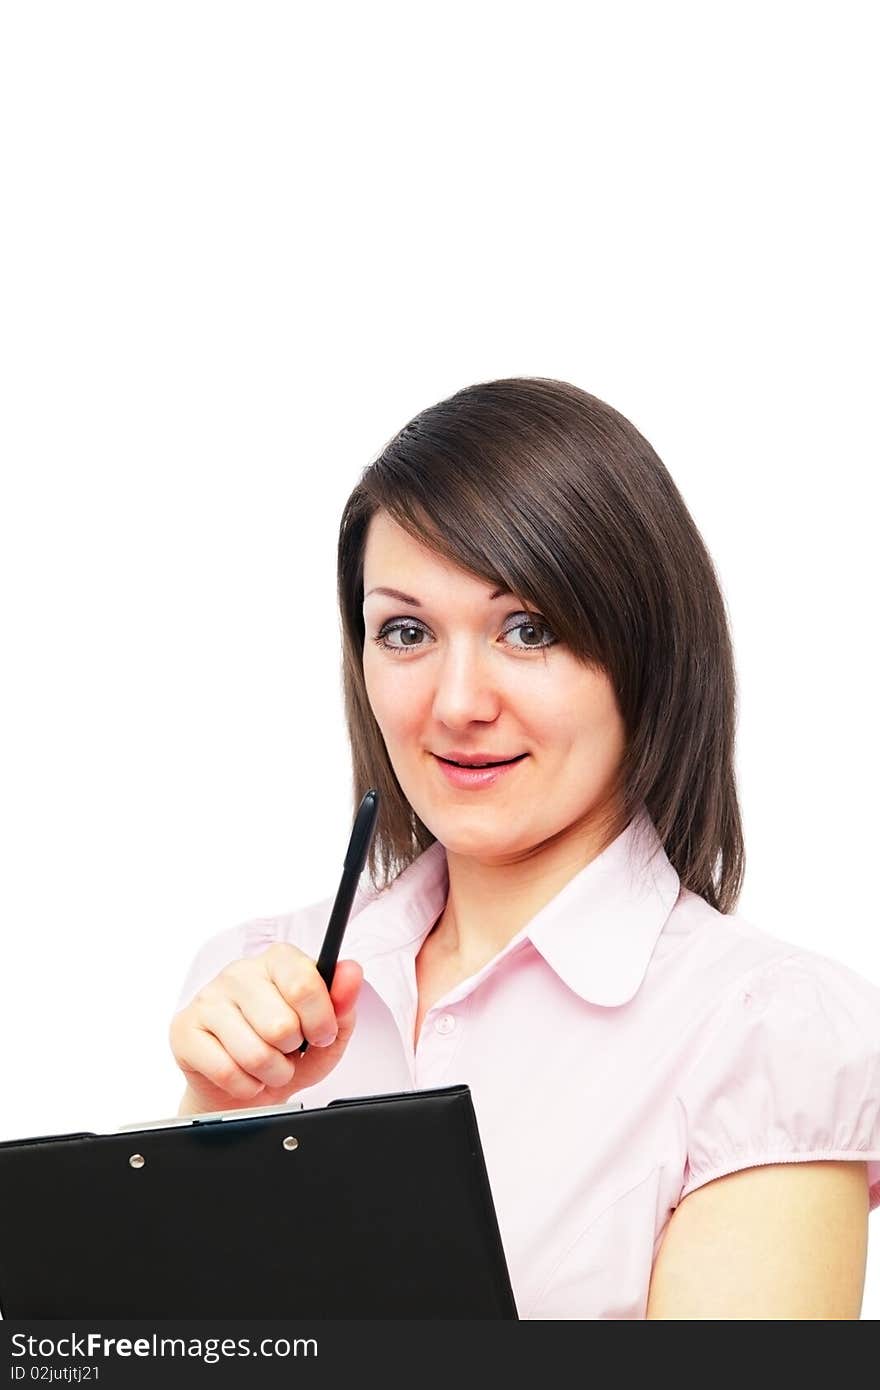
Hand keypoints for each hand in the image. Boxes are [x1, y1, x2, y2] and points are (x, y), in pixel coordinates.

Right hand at [169, 944, 363, 1114]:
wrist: (245, 1089)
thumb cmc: (288, 1053)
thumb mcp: (325, 1033)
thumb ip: (342, 1004)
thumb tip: (351, 971)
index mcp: (277, 961)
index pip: (303, 982)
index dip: (320, 1020)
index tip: (321, 1035)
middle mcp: (240, 972)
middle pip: (280, 1025)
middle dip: (292, 1052)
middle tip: (288, 1051)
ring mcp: (208, 998)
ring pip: (254, 1053)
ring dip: (271, 1073)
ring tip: (269, 1068)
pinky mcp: (184, 1029)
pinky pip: (226, 1071)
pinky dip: (246, 1086)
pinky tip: (244, 1076)